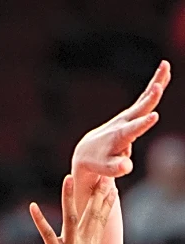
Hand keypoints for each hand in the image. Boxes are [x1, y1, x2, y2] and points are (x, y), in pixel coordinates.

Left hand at [30, 174, 117, 243]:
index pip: (101, 221)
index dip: (106, 205)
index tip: (111, 189)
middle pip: (91, 214)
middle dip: (97, 195)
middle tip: (102, 176)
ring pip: (71, 217)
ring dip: (69, 197)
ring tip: (68, 178)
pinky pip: (46, 234)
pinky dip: (40, 220)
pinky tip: (33, 207)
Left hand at [72, 60, 169, 179]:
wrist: (87, 151)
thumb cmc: (98, 162)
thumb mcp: (106, 168)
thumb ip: (116, 168)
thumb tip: (126, 167)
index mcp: (119, 136)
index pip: (132, 130)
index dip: (142, 124)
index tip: (153, 116)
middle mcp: (123, 123)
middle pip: (140, 109)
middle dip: (149, 100)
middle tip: (158, 88)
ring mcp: (127, 116)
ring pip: (144, 98)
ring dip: (156, 82)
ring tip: (166, 66)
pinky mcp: (131, 113)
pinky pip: (145, 97)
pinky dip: (155, 84)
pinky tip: (165, 71)